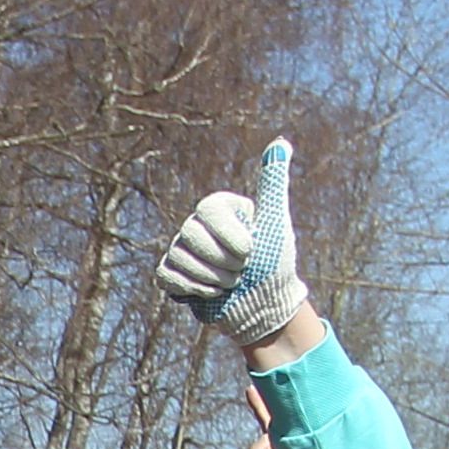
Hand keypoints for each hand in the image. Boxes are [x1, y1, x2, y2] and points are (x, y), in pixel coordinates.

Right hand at [156, 137, 308, 346]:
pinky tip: (213, 293)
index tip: (250, 251)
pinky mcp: (173, 275)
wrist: (264, 305)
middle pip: (190, 234)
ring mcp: (182, 250)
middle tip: (242, 270)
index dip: (228, 235)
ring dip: (211, 278)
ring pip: (179, 257)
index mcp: (219, 208)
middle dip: (220, 260)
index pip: (208, 209)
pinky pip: (167, 275)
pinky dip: (193, 288)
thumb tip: (280, 142)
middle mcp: (197, 225)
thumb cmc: (274, 262)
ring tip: (232, 283)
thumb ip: (273, 184)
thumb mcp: (275, 220)